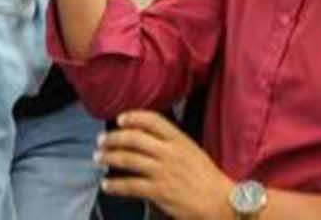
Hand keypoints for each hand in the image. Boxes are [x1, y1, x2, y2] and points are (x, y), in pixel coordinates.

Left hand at [96, 110, 235, 218]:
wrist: (221, 203)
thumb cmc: (209, 180)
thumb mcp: (193, 152)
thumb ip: (173, 145)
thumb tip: (148, 141)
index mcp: (180, 140)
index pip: (152, 120)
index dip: (133, 117)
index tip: (120, 119)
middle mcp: (169, 153)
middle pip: (134, 138)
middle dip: (113, 138)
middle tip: (102, 141)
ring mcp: (163, 172)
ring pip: (128, 159)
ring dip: (109, 158)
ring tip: (99, 158)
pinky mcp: (159, 191)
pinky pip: (130, 185)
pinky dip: (115, 185)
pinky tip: (107, 185)